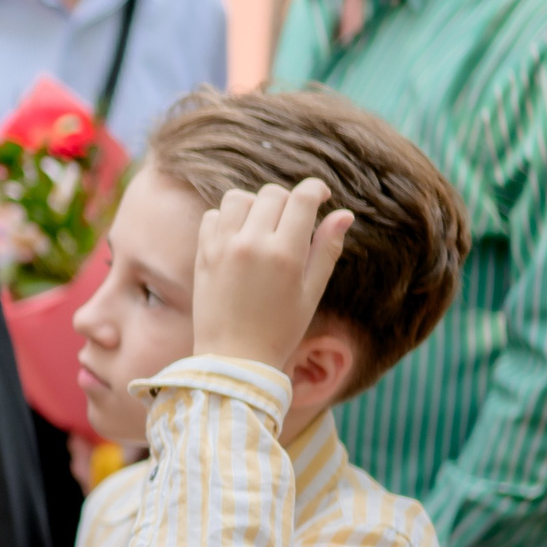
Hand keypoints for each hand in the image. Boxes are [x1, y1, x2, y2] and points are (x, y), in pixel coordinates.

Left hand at [191, 179, 353, 369]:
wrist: (234, 357)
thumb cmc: (281, 328)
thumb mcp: (312, 291)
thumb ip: (326, 249)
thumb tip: (344, 214)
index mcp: (284, 253)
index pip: (300, 198)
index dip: (315, 190)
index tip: (321, 195)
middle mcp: (250, 243)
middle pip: (271, 193)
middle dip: (288, 199)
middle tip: (294, 220)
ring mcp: (222, 246)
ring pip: (238, 198)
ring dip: (255, 204)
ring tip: (264, 226)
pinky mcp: (202, 253)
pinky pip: (213, 216)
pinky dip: (228, 218)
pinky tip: (240, 237)